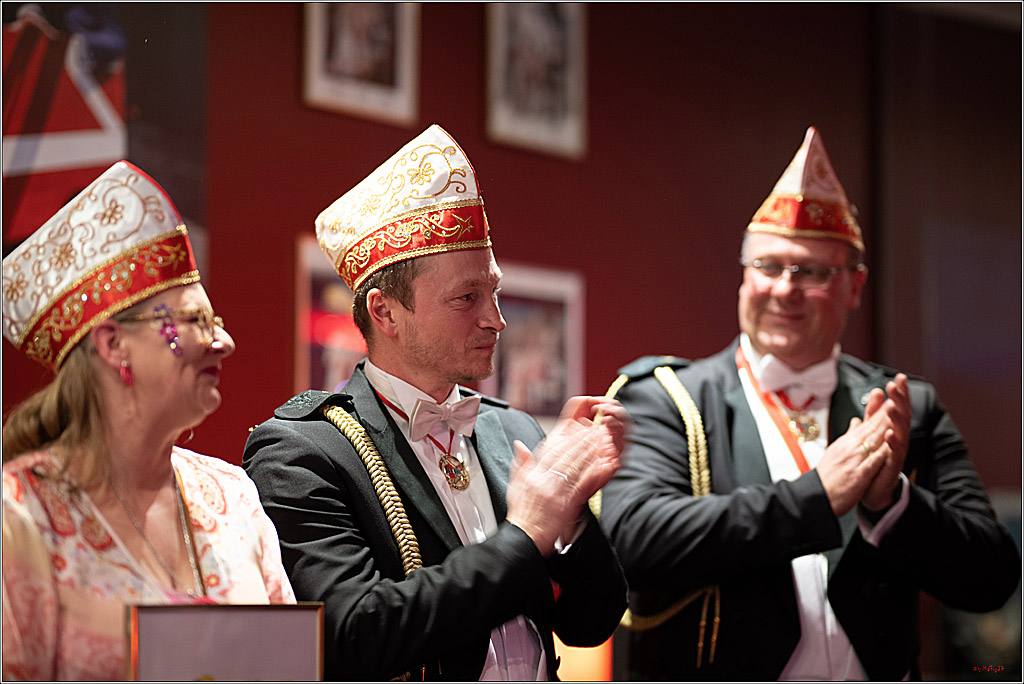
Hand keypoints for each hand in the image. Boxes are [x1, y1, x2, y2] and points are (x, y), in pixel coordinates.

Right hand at [506, 399, 625, 554]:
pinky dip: (595, 474)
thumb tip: (520, 445)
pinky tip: (604, 465)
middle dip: (582, 440)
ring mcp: (557, 491)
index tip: (576, 428)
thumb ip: (520, 463)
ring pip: (577, 466)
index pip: (552, 450)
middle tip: (595, 429)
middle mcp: (545, 480)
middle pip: (567, 455)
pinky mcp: (567, 504)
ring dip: (592, 452)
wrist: (523, 537)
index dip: (566, 437)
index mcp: (533, 474)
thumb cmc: (520, 514)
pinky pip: (583, 485)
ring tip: (603, 441)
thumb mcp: (514, 485)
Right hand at [816, 389, 892, 515]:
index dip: (880, 410)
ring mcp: (855, 460)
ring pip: (872, 440)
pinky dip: (881, 451)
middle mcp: (851, 448)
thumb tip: (856, 420)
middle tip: (897, 396)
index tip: (891, 396)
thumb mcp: (836, 451)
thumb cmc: (827, 476)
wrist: (817, 496)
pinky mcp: (858, 475)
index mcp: (847, 443)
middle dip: (885, 411)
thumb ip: (849, 435)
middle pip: (871, 427)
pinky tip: (890, 444)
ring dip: (885, 426)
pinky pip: (872, 462)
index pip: (867, 423)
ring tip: (896, 412)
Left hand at [860, 374, 910, 510]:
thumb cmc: (875, 460)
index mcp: (893, 430)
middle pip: (902, 417)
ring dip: (897, 418)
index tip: (898, 377)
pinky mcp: (892, 466)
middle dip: (900, 400)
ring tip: (893, 405)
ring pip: (900, 432)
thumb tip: (876, 392)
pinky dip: (892, 443)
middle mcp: (898, 440)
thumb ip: (874, 414)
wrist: (873, 489)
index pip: (897, 408)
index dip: (899, 394)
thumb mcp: (873, 432)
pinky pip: (894, 454)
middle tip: (896, 384)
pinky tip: (890, 434)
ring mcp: (896, 453)